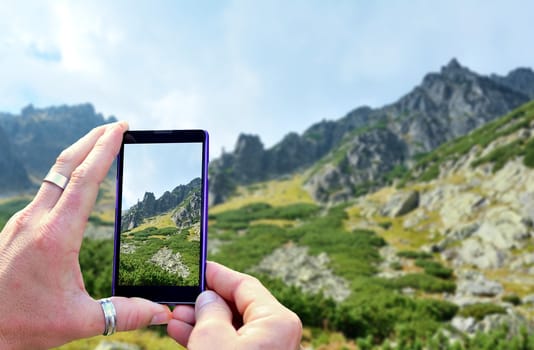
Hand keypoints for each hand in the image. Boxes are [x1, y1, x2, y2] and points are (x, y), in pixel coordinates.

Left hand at [0, 122, 170, 349]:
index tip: (121, 129)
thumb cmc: (23, 325)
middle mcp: (36, 220)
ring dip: (78, 154)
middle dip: (93, 139)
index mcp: (55, 236)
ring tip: (100, 145)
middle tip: (117, 126)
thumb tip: (161, 311)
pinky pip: (46, 190)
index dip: (105, 150)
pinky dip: (66, 175)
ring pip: (54, 174)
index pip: (84, 180)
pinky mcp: (17, 227)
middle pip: (66, 164)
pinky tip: (76, 182)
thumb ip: (125, 312)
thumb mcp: (78, 321)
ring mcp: (23, 221)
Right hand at [168, 261, 301, 348]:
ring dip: (202, 322)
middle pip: (238, 306)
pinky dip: (210, 339)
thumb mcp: (213, 340)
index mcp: (277, 320)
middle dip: (205, 302)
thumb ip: (209, 311)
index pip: (245, 284)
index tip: (197, 268)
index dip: (217, 275)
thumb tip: (208, 298)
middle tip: (179, 298)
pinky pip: (232, 345)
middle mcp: (278, 334)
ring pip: (232, 328)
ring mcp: (268, 349)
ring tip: (175, 318)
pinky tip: (183, 333)